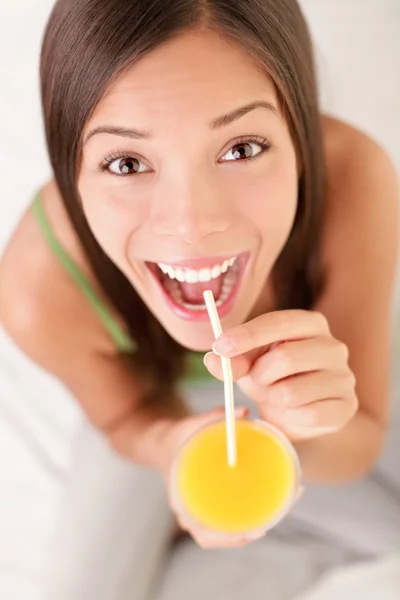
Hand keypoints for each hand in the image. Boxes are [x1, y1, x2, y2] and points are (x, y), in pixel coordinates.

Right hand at [161, 406, 268, 548]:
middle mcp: (191, 512)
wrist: (165, 443)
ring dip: (253, 523)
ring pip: (228, 529)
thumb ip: (216, 417)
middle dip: (249, 530)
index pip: (204, 533)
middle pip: (221, 535)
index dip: (229, 538)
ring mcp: (200, 512)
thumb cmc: (179, 437)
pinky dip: (248, 515)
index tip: (255, 533)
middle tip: (273, 519)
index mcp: (182, 499)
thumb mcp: (192, 425)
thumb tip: (245, 412)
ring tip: (280, 505)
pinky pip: (229, 518)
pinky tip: (270, 503)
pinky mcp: (210, 504)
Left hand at [204, 310, 357, 440]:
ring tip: (276, 396)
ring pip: (291, 392)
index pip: (279, 322)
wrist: (298, 411)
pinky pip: (306, 415)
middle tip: (257, 380)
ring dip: (272, 399)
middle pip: (285, 358)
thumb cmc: (273, 377)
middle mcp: (334, 346)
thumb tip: (212, 358)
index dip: (247, 335)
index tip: (220, 347)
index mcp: (311, 323)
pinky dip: (289, 417)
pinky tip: (292, 412)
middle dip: (260, 374)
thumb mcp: (249, 364)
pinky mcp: (346, 407)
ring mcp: (344, 377)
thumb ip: (232, 361)